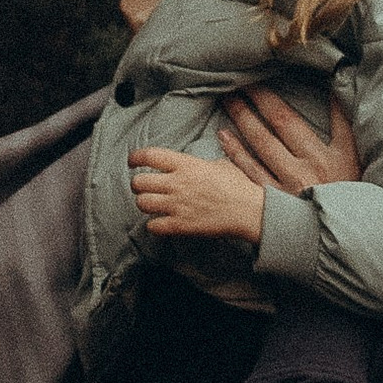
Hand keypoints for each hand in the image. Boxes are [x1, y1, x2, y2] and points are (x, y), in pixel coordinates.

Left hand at [130, 145, 268, 246]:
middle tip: (143, 187)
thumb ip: (200, 163)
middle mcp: (177, 183)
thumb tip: (193, 163)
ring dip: (143, 203)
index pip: (149, 155)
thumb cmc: (239, 186)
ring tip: (151, 204)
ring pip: (142, 203)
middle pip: (139, 182)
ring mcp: (178, 205)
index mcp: (186, 164)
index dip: (135, 158)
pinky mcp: (181, 225)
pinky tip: (160, 222)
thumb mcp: (220, 164)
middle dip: (137, 185)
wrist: (250, 211)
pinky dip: (153, 225)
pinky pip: (153, 226)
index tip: (133, 161)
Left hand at [215, 87, 360, 191]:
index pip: (287, 119)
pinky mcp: (274, 203)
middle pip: (269, 130)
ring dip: (241, 122)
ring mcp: (285, 188)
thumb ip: (343, 123)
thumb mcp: (353, 156)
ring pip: (257, 149)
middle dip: (250, 104)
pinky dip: (235, 154)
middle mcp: (302, 171)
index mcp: (323, 156)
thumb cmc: (352, 190)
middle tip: (233, 84)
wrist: (348, 231)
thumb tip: (335, 90)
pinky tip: (223, 136)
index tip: (254, 80)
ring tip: (227, 101)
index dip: (268, 99)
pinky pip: (250, 174)